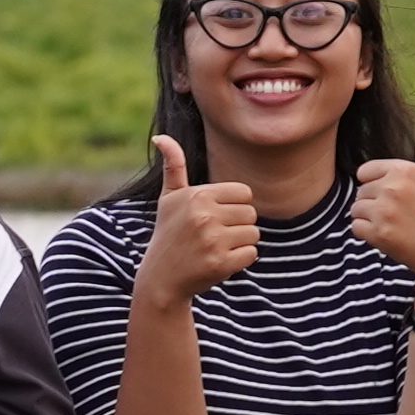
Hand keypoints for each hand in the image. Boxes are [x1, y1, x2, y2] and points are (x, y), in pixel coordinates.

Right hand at [134, 134, 262, 308]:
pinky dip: (239, 260)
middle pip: (251, 214)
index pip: (244, 193)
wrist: (161, 278)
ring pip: (254, 234)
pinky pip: (251, 254)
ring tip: (215, 249)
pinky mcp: (220, 263)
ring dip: (239, 243)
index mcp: (197, 195)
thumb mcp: (169, 199)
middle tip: (213, 236)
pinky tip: (218, 262)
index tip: (213, 218)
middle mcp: (204, 215)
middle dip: (237, 226)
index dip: (233, 207)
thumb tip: (160, 136)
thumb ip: (173, 167)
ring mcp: (212, 240)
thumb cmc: (168, 234)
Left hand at [348, 114, 414, 312]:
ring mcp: (385, 210)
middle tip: (400, 215)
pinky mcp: (379, 233)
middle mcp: (393, 186)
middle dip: (375, 204)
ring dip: (370, 220)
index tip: (399, 198)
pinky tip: (389, 237)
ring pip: (355, 209)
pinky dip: (367, 235)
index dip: (378, 186)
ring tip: (395, 225)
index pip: (365, 172)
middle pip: (360, 191)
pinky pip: (355, 227)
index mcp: (404, 169)